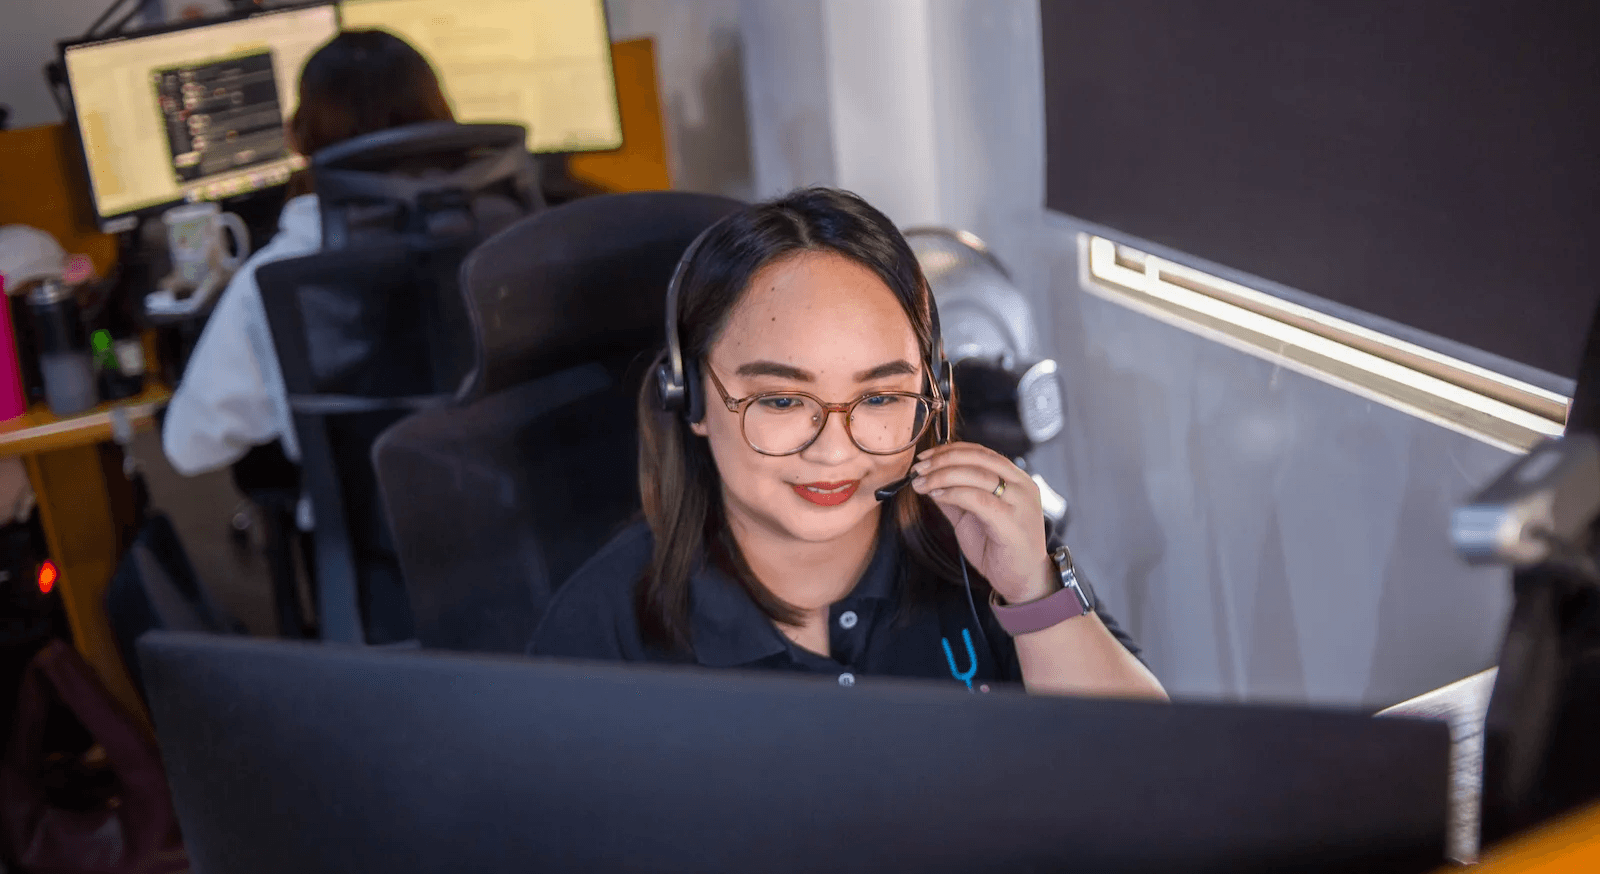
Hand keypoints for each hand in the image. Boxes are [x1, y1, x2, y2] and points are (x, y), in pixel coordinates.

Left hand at [909, 442, 1055, 604]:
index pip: (982, 453)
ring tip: (921, 483)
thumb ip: (954, 497)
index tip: (926, 456)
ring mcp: (1020, 503)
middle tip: (919, 468)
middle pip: (978, 459)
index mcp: (1016, 480)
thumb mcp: (972, 517)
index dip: (950, 450)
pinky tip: (936, 496)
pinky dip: (953, 494)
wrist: (1023, 581)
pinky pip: (978, 499)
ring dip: (942, 476)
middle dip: (943, 460)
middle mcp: (1022, 486)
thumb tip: (928, 480)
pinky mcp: (1012, 523)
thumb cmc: (1001, 549)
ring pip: (977, 476)